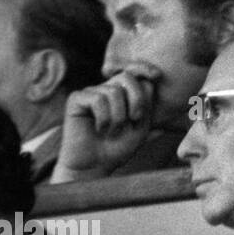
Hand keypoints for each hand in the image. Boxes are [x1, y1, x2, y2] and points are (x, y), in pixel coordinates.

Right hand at [52, 64, 161, 182]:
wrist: (96, 164)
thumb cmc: (119, 146)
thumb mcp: (142, 126)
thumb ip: (148, 105)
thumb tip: (153, 82)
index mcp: (124, 93)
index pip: (136, 72)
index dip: (145, 70)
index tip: (157, 76)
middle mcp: (107, 89)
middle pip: (127, 78)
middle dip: (137, 99)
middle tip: (135, 119)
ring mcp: (91, 93)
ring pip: (113, 92)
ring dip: (119, 117)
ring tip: (113, 131)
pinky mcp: (76, 99)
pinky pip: (97, 99)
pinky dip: (104, 118)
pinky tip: (99, 129)